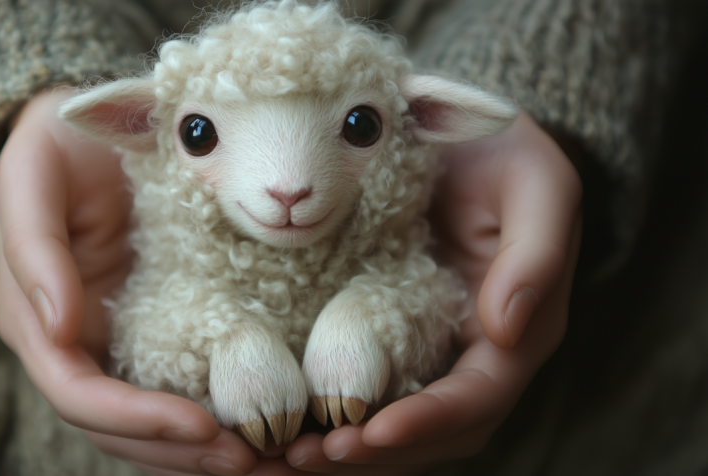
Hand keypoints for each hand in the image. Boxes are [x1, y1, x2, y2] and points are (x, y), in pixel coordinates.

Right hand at [0, 90, 261, 474]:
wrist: (86, 129)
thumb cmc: (54, 150)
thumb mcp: (31, 181)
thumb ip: (34, 252)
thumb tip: (58, 329)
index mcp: (38, 322)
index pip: (80, 395)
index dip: (136, 418)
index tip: (202, 427)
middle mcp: (77, 345)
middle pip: (121, 428)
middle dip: (181, 452)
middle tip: (253, 461)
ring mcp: (118, 341)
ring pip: (152, 422)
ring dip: (203, 451)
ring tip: (270, 458)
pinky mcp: (156, 327)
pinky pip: (183, 385)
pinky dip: (217, 413)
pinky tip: (264, 421)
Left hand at [279, 111, 581, 473]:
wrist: (466, 137)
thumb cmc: (508, 153)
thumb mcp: (538, 183)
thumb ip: (536, 253)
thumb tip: (505, 329)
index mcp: (518, 332)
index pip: (476, 400)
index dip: (426, 423)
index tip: (369, 433)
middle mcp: (474, 355)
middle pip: (430, 433)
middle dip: (370, 454)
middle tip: (299, 460)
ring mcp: (430, 350)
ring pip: (393, 426)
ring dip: (342, 451)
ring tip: (277, 458)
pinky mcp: (390, 336)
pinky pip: (362, 390)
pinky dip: (325, 415)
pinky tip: (279, 421)